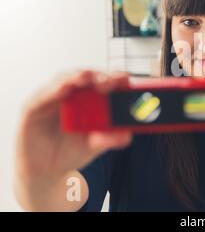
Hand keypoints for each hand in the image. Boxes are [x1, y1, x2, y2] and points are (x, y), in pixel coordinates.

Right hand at [16, 70, 131, 183]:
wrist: (44, 172)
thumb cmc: (70, 152)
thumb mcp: (93, 146)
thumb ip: (109, 139)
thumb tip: (127, 135)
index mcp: (90, 100)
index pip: (104, 82)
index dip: (115, 78)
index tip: (125, 79)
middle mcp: (72, 94)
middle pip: (86, 77)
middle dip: (99, 76)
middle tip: (109, 80)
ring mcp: (52, 98)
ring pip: (65, 79)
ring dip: (76, 77)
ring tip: (87, 77)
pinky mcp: (33, 107)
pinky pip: (42, 95)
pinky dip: (53, 90)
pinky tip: (64, 89)